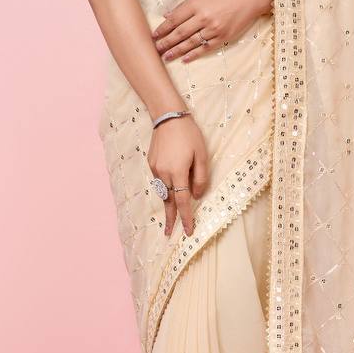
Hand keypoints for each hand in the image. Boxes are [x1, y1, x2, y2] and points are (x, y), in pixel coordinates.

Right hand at [148, 114, 208, 235]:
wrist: (168, 117)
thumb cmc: (189, 135)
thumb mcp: (202, 155)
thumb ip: (201, 178)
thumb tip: (196, 196)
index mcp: (178, 172)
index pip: (183, 202)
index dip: (186, 218)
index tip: (188, 231)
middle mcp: (164, 174)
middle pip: (169, 202)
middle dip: (170, 219)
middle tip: (170, 235)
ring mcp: (155, 169)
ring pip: (163, 192)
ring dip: (167, 205)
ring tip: (170, 218)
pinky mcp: (151, 164)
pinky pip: (160, 181)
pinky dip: (165, 189)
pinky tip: (169, 190)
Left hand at [151, 0, 271, 63]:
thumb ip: (185, 5)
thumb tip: (167, 15)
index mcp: (197, 3)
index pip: (174, 19)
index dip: (162, 29)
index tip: (153, 36)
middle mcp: (204, 17)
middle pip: (180, 33)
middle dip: (165, 43)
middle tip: (154, 50)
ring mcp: (213, 29)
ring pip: (190, 43)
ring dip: (176, 51)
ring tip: (165, 57)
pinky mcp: (223, 37)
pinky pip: (205, 48)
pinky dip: (194, 54)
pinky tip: (184, 59)